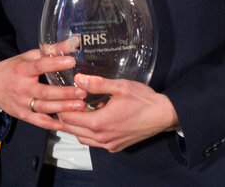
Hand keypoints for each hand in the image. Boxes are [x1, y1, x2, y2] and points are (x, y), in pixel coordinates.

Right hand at [0, 49, 87, 130]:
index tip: (72, 61)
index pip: (40, 66)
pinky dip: (54, 124)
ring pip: (44, 108)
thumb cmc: (12, 69)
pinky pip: (40, 122)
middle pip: (45, 92)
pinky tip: (68, 124)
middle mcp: (22, 88)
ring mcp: (22, 104)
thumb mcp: (27, 57)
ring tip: (81, 105)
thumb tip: (72, 43)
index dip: (55, 63)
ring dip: (63, 108)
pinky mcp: (24, 116)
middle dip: (65, 93)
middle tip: (82, 91)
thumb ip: (49, 51)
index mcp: (22, 70)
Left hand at [54, 74, 178, 151]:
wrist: (163, 115)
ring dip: (75, 126)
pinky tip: (91, 119)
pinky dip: (86, 133)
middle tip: (64, 101)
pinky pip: (93, 143)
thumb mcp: (120, 86)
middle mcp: (101, 138)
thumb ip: (97, 83)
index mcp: (99, 122)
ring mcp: (108, 145)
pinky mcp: (115, 147)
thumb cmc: (143, 99)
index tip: (61, 96)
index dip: (61, 107)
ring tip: (76, 110)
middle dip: (65, 116)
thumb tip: (77, 78)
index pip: (68, 118)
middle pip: (71, 130)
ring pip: (81, 138)